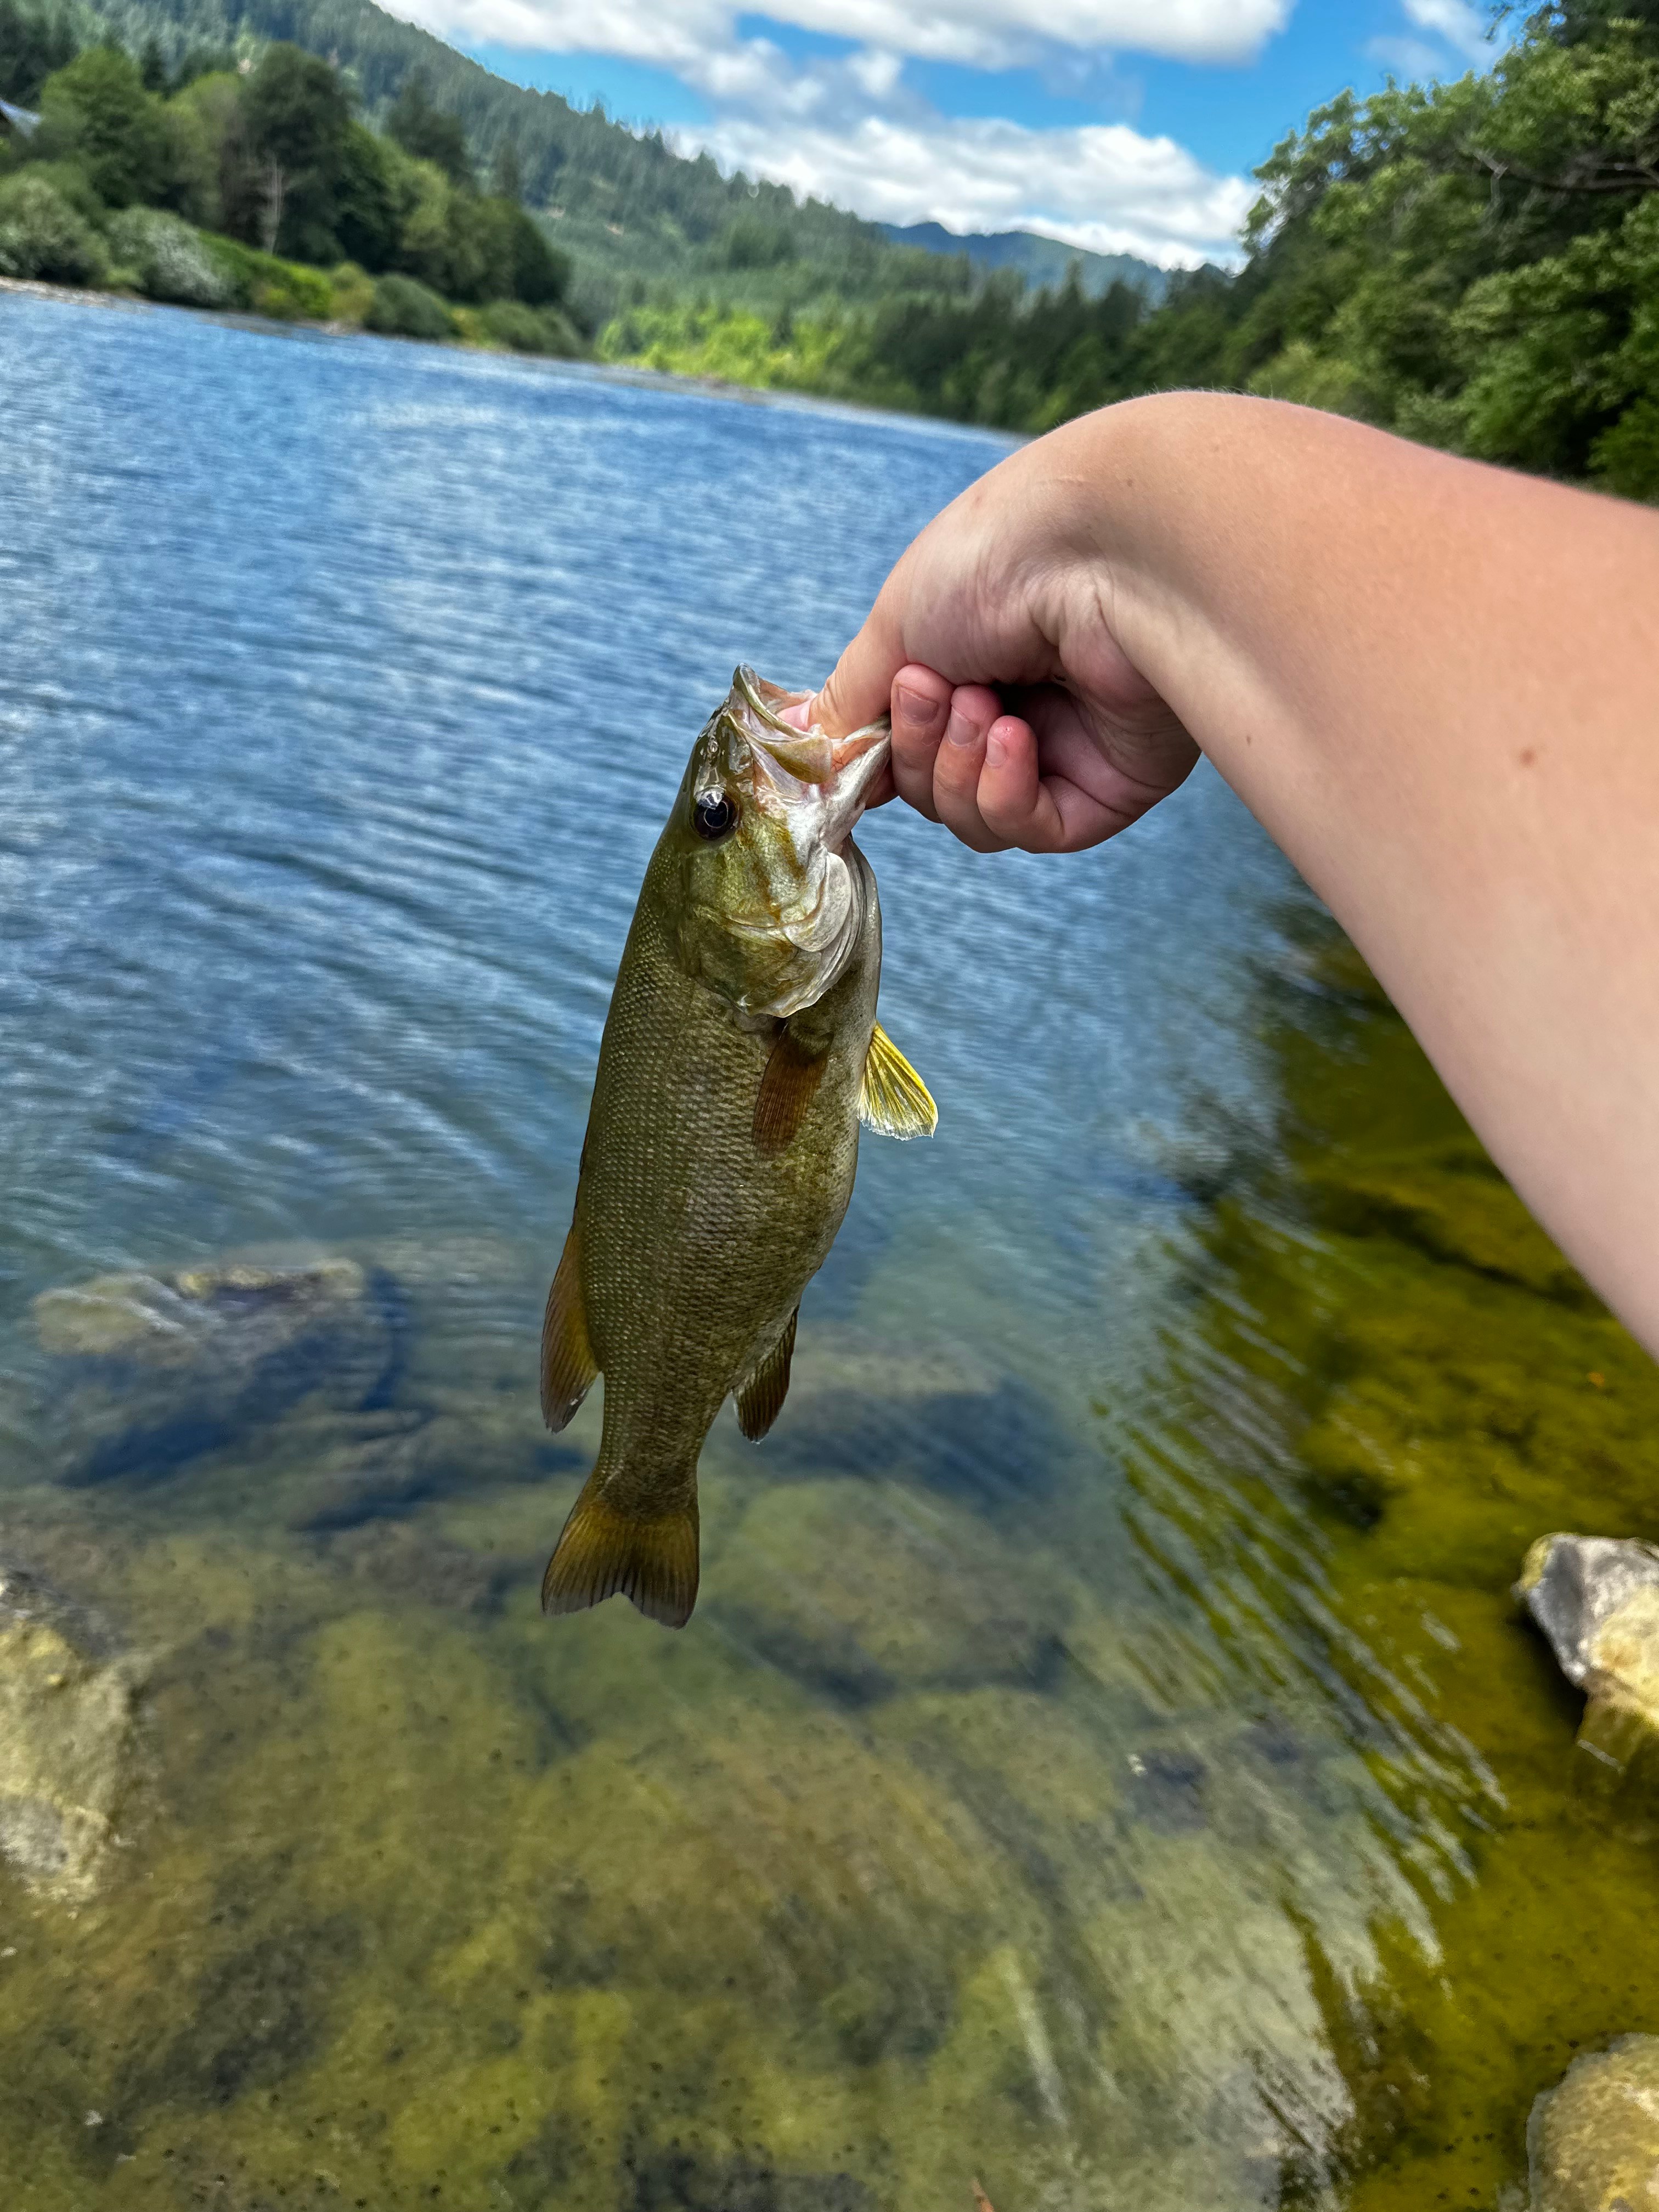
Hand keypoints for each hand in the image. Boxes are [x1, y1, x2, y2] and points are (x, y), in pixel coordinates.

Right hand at [811, 423, 1201, 852]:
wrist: (1101, 551)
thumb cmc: (997, 560)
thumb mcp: (895, 627)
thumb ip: (851, 699)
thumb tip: (806, 742)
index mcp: (969, 661)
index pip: (903, 746)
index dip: (875, 757)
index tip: (848, 751)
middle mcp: (1018, 705)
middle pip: (930, 789)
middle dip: (916, 748)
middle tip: (933, 689)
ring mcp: (1065, 751)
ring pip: (975, 819)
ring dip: (957, 767)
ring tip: (984, 704)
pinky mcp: (1109, 787)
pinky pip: (1030, 830)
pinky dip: (1005, 794)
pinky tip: (1018, 737)